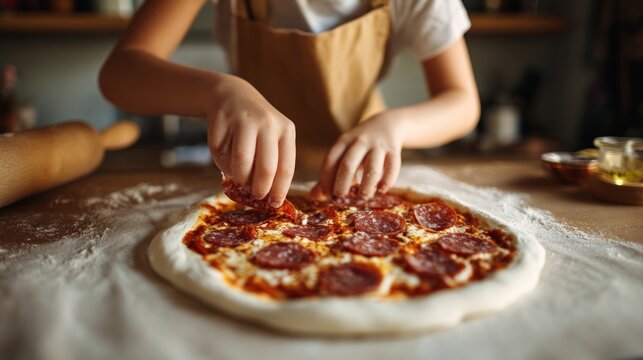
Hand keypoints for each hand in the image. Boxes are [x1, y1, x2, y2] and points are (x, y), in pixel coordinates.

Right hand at [207, 75, 295, 206]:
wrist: (232, 95)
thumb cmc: (256, 127)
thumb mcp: (271, 139)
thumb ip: (273, 162)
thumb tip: (270, 198)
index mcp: (286, 130)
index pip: (286, 167)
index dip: (280, 190)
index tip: (275, 204)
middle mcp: (268, 124)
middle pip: (267, 168)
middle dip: (261, 189)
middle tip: (256, 196)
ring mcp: (245, 120)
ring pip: (242, 163)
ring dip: (238, 177)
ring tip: (237, 175)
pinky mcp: (224, 120)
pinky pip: (221, 153)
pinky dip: (221, 161)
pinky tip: (224, 152)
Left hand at [314, 112, 402, 198]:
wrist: (388, 124)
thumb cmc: (360, 146)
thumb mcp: (344, 153)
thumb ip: (330, 174)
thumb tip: (314, 197)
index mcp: (343, 141)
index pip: (330, 160)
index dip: (326, 179)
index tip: (326, 194)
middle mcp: (359, 142)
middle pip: (348, 164)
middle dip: (342, 183)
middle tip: (340, 199)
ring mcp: (378, 146)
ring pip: (372, 168)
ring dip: (366, 186)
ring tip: (363, 198)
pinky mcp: (393, 150)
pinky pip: (392, 167)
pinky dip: (387, 181)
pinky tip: (381, 191)